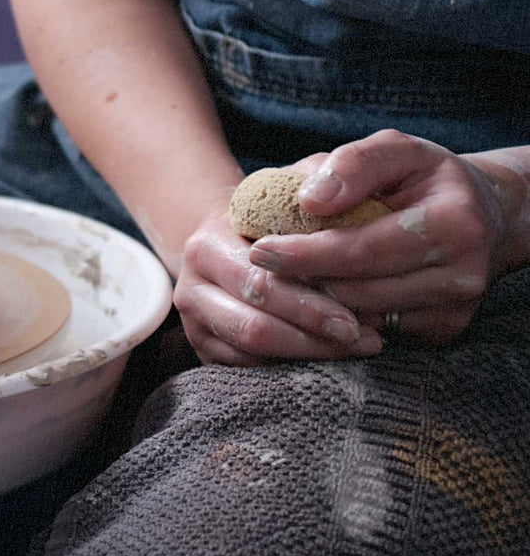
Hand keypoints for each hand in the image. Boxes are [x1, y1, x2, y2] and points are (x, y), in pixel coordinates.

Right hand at [174, 199, 382, 365]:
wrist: (229, 239)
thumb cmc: (273, 215)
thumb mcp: (290, 189)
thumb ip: (313, 183)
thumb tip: (327, 195)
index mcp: (206, 247)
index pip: (259, 284)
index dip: (310, 306)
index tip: (358, 316)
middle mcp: (190, 289)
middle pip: (254, 328)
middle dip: (314, 339)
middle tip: (366, 340)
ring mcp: (194, 324)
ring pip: (252, 356)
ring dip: (309, 357)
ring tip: (359, 349)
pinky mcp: (205, 351)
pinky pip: (249, 372)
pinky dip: (293, 369)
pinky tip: (331, 358)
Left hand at [247, 130, 510, 345]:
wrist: (484, 212)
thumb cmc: (424, 176)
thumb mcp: (394, 150)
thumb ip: (352, 165)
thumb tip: (308, 202)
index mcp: (454, 223)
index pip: (362, 248)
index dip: (305, 253)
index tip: (260, 250)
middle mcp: (463, 274)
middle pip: (359, 289)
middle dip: (303, 279)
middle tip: (262, 265)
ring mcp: (456, 308)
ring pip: (362, 316)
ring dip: (319, 298)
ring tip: (290, 272)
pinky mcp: (445, 330)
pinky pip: (377, 328)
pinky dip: (343, 312)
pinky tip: (325, 288)